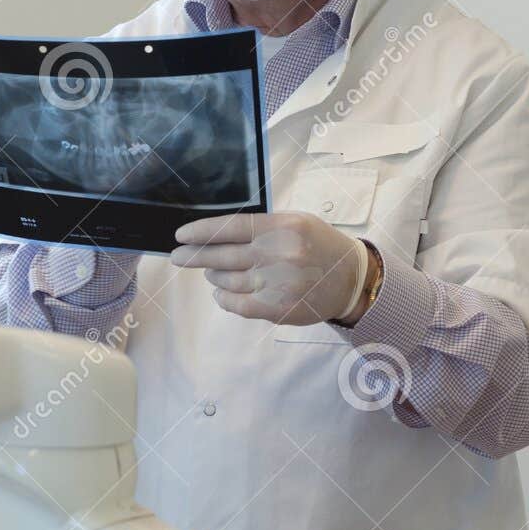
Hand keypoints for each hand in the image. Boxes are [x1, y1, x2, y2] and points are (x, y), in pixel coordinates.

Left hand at [169, 212, 367, 325]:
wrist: (350, 279)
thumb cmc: (320, 245)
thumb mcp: (295, 222)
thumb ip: (261, 227)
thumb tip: (219, 234)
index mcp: (282, 227)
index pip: (231, 227)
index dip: (202, 231)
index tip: (181, 235)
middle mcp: (277, 254)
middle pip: (223, 255)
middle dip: (195, 256)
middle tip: (178, 256)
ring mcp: (276, 283)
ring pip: (227, 280)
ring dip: (214, 275)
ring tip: (212, 272)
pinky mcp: (276, 308)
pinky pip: (236, 303)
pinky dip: (224, 297)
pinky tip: (221, 292)